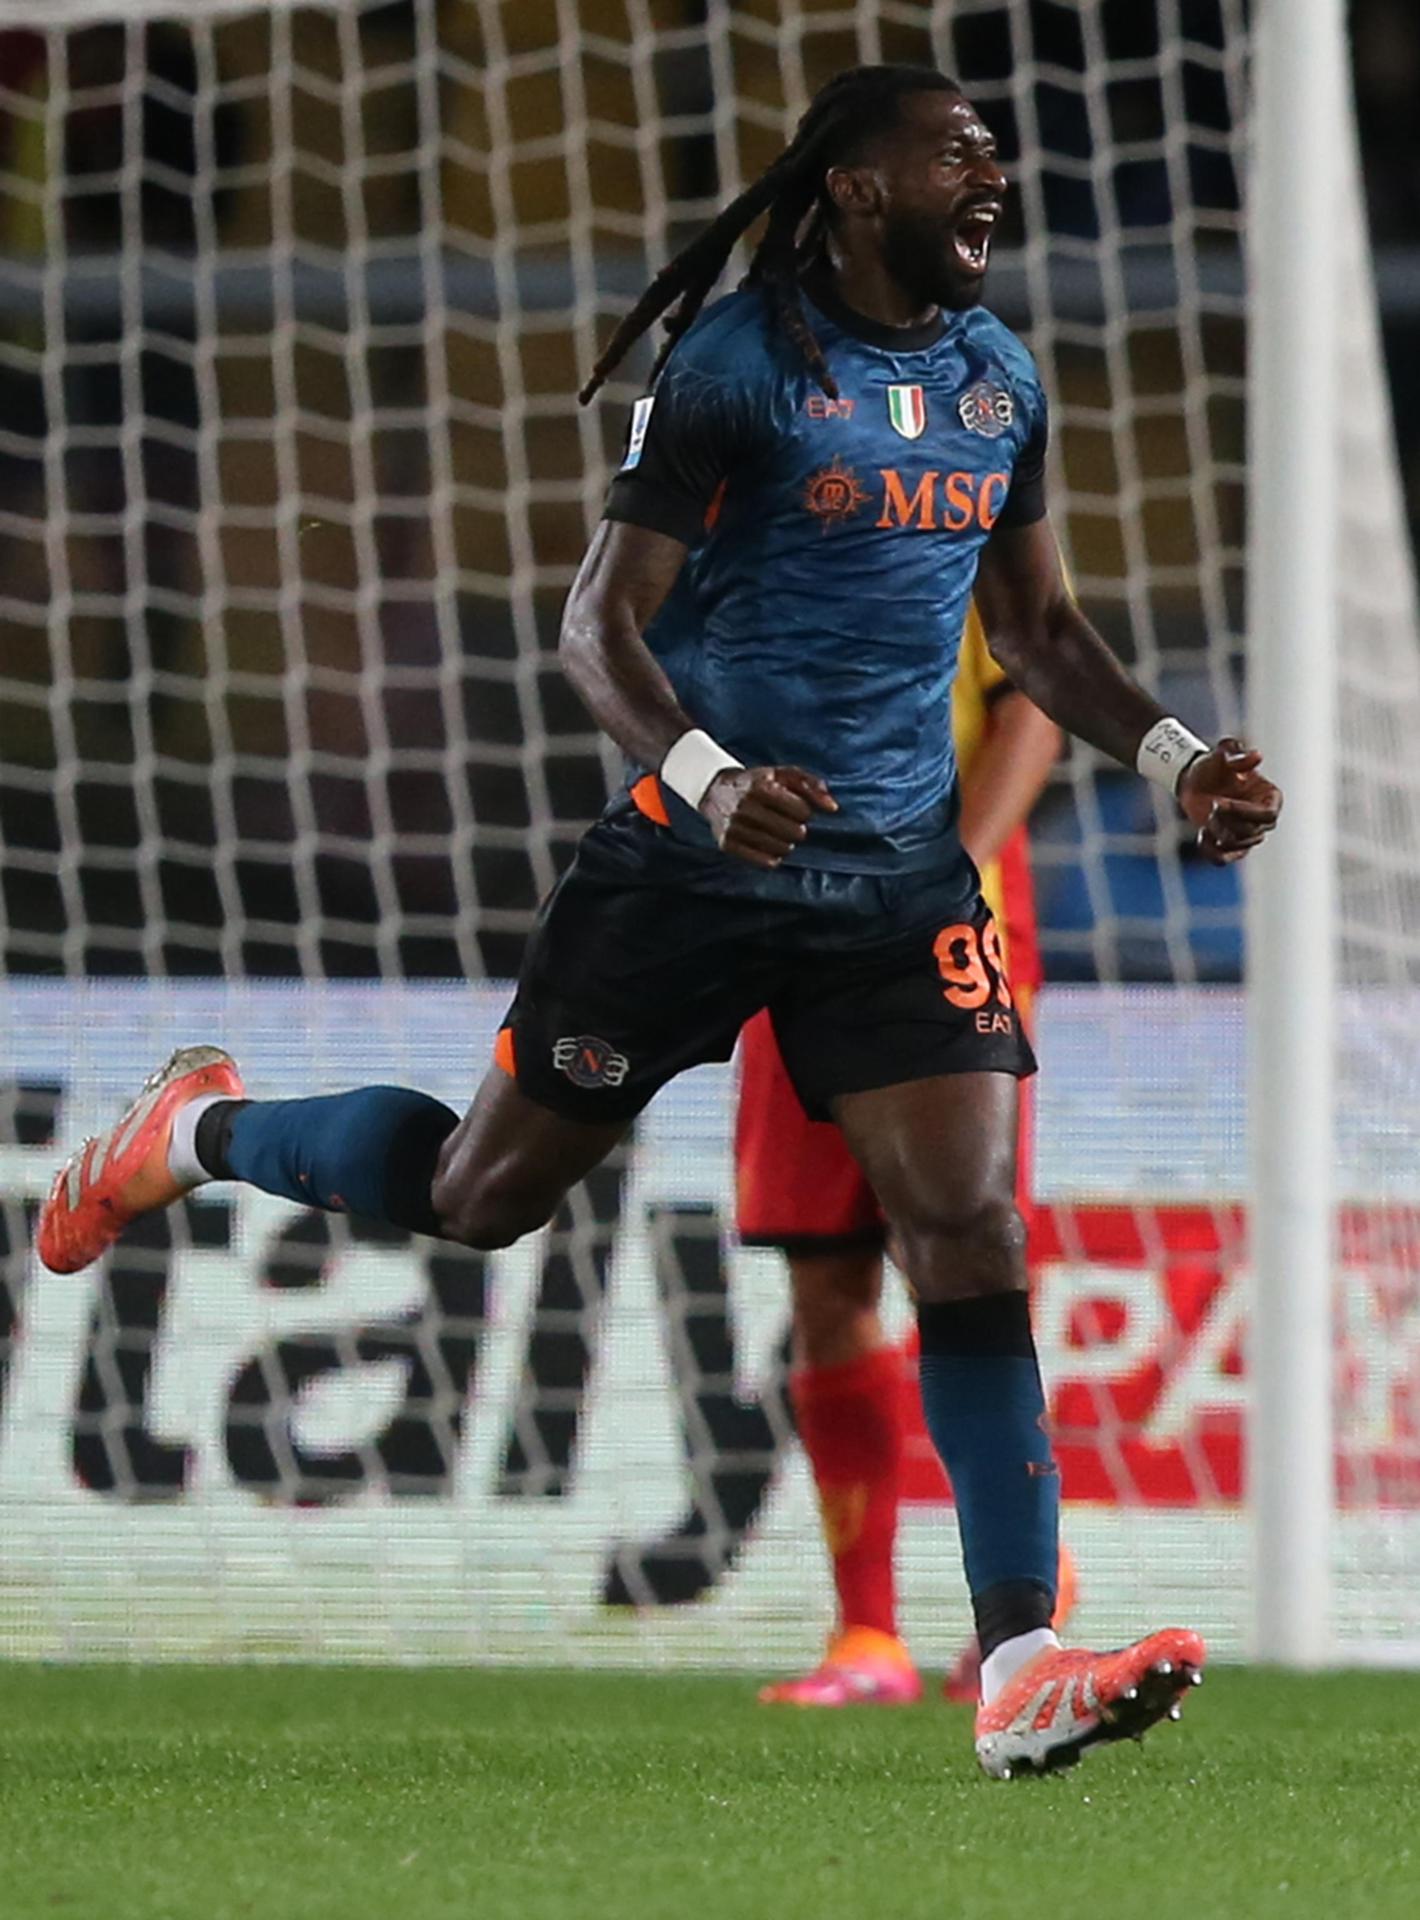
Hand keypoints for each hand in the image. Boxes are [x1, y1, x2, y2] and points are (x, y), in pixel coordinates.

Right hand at [700, 765, 837, 868]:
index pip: (801, 811)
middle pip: (794, 832)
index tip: (794, 808)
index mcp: (760, 786)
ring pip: (781, 849)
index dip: (803, 811)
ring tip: (777, 832)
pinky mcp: (727, 843)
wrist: (716, 791)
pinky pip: (764, 861)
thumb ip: (812, 786)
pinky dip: (773, 856)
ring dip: (786, 843)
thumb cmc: (758, 782)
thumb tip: (833, 808)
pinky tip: (770, 845)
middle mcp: (744, 806)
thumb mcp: (784, 775)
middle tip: (787, 822)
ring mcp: (734, 826)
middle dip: (797, 828)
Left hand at [1177, 737, 1281, 864]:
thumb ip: (1237, 754)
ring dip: (1218, 832)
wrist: (1195, 781)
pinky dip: (1211, 852)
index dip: (1244, 812)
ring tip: (1207, 816)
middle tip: (1211, 804)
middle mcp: (1262, 818)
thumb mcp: (1223, 753)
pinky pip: (1223, 859)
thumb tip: (1256, 756)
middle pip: (1252, 832)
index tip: (1220, 803)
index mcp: (1269, 796)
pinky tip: (1202, 834)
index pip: (1268, 814)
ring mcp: (1247, 834)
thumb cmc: (1214, 766)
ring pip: (1238, 845)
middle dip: (1228, 821)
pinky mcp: (1229, 845)